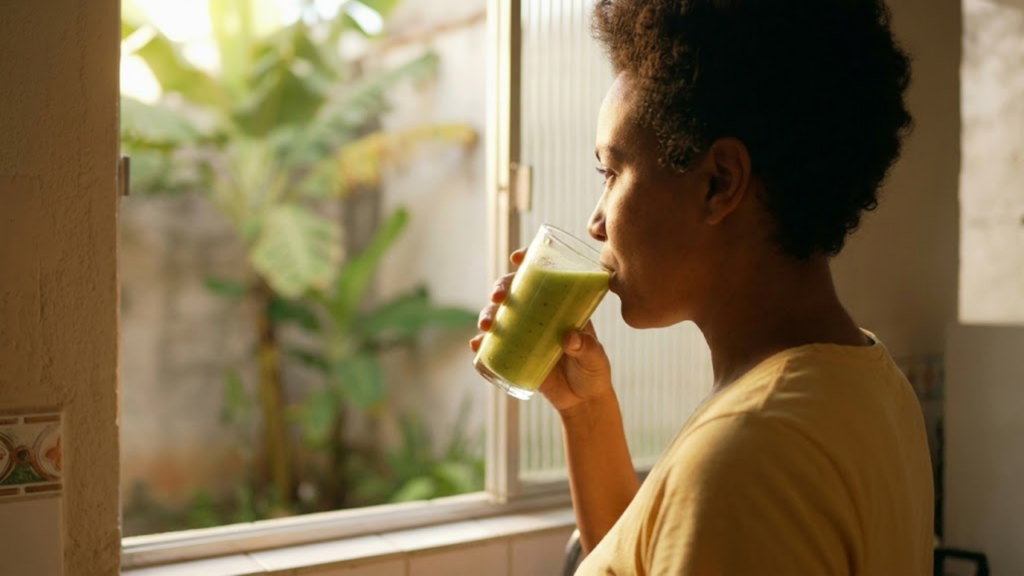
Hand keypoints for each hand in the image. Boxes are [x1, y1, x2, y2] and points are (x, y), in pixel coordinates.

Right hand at [469, 249, 614, 412]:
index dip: (528, 261)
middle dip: (501, 288)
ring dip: (487, 315)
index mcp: (560, 306)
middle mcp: (538, 314)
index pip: (544, 276)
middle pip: (514, 291)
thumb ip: (587, 348)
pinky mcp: (514, 354)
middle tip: (499, 297)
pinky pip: (492, 346)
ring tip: (486, 326)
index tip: (517, 258)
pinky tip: (476, 345)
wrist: (582, 401)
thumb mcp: (596, 358)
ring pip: (499, 316)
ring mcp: (524, 333)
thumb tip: (570, 338)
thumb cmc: (593, 372)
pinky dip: (481, 344)